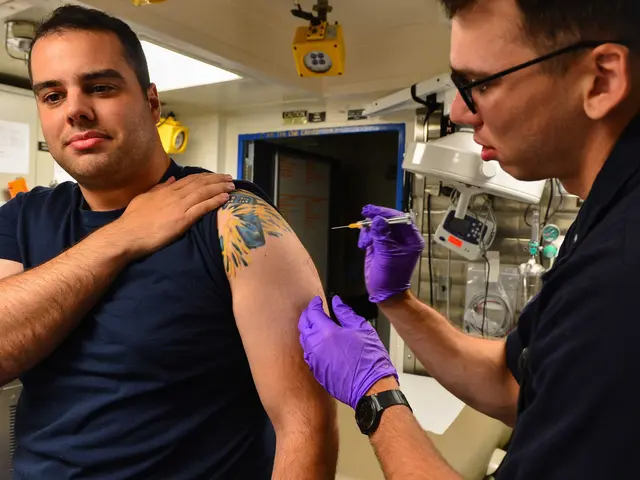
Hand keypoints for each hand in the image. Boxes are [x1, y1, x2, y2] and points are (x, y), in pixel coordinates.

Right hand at [113, 173, 234, 256]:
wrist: (127, 235)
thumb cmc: (133, 220)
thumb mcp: (144, 198)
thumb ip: (160, 188)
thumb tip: (173, 180)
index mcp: (166, 191)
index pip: (190, 180)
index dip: (205, 177)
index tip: (216, 176)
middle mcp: (174, 196)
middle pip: (200, 183)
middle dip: (217, 179)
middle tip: (230, 178)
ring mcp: (179, 207)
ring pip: (204, 193)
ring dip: (220, 188)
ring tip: (232, 186)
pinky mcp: (182, 220)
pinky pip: (202, 208)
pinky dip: (215, 201)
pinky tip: (225, 198)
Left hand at [298, 295, 397, 408]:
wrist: (371, 387)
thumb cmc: (370, 360)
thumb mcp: (362, 328)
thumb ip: (346, 313)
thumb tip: (337, 303)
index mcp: (326, 332)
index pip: (312, 312)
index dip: (314, 304)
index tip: (318, 301)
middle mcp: (315, 346)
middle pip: (303, 325)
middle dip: (307, 315)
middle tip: (314, 311)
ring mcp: (314, 360)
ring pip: (304, 340)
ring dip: (308, 330)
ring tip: (317, 326)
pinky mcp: (316, 372)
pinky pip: (308, 354)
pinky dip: (311, 346)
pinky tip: (320, 344)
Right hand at [358, 205, 424, 302]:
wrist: (384, 293)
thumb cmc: (391, 277)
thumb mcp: (387, 255)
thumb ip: (383, 236)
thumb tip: (378, 219)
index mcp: (411, 239)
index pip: (401, 218)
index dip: (387, 213)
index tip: (374, 211)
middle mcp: (401, 238)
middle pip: (388, 219)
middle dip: (376, 218)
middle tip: (365, 214)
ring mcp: (389, 241)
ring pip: (378, 225)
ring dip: (369, 230)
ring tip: (366, 242)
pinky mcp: (379, 245)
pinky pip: (371, 234)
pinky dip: (366, 236)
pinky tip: (364, 245)